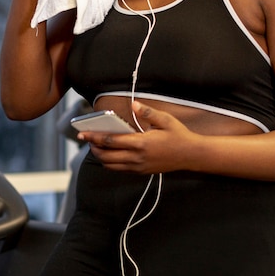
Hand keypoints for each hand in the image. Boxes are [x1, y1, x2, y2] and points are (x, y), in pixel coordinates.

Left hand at [78, 102, 195, 173]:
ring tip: (97, 146)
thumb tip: (133, 104)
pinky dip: (110, 162)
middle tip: (87, 139)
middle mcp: (137, 158)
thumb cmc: (179, 135)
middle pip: (106, 156)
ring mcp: (138, 167)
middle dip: (93, 148)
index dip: (94, 137)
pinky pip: (120, 169)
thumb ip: (148, 112)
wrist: (191, 156)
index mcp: (141, 143)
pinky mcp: (141, 172)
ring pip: (111, 165)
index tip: (83, 134)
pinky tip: (110, 153)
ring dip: (101, 156)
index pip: (111, 141)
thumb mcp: (166, 120)